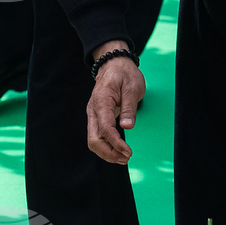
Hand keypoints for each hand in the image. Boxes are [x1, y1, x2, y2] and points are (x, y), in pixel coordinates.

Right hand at [87, 41, 144, 164]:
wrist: (114, 65)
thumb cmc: (124, 74)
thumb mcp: (132, 87)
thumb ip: (129, 108)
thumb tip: (127, 126)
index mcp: (101, 102)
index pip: (105, 129)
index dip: (116, 143)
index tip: (129, 152)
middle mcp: (93, 110)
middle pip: (94, 140)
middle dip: (109, 153)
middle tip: (126, 158)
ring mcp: (94, 115)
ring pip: (94, 141)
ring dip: (107, 153)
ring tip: (124, 158)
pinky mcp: (97, 118)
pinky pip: (98, 136)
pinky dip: (107, 147)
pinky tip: (118, 152)